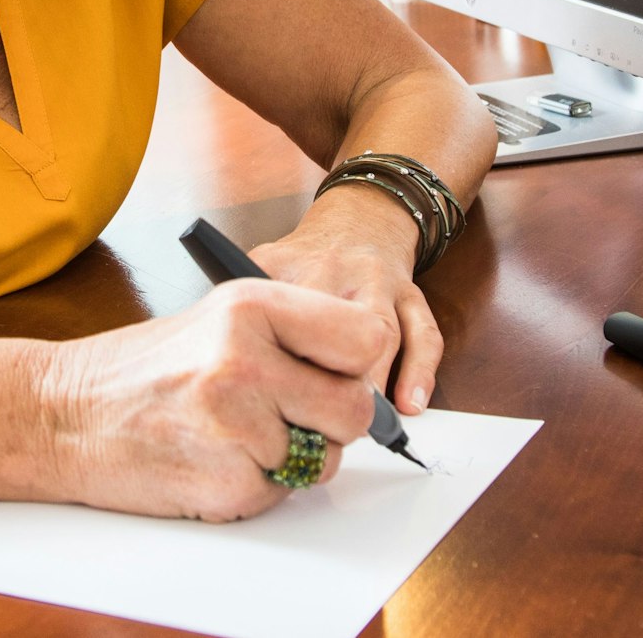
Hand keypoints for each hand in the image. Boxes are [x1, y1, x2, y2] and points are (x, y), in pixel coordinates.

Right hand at [38, 279, 387, 521]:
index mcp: (249, 305)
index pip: (364, 338)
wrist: (60, 413)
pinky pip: (282, 492)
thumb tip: (363, 374)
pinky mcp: (227, 481)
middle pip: (354, 408)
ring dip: (290, 457)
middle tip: (279, 413)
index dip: (353, 364)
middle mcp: (246, 358)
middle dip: (327, 420)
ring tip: (229, 433)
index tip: (331, 372)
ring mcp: (236, 424)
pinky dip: (254, 484)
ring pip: (324, 457)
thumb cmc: (140, 370)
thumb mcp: (216, 323)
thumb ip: (291, 338)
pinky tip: (209, 459)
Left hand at [250, 188, 441, 415]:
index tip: (266, 396)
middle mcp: (332, 271)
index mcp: (284, 266)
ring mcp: (376, 282)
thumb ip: (240, 309)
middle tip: (318, 423)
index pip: (272, 311)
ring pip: (381, 333)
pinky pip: (424, 334)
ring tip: (359, 424)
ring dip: (372, 382)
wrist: (359, 218)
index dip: (271, 358)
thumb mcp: (257, 268)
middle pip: (330, 324)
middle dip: (326, 377)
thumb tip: (219, 367)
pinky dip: (418, 373)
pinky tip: (408, 406)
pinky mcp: (411, 295)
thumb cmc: (301, 261)